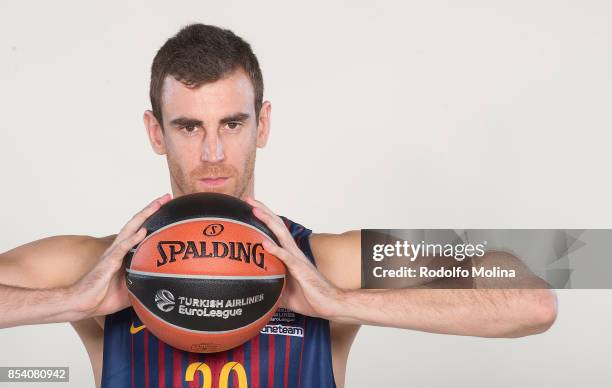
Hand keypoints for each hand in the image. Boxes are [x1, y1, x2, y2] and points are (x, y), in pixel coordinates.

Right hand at [70, 194, 171, 317]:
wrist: (82, 304)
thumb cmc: (102, 297)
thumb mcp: (131, 290)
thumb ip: (144, 282)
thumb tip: (163, 285)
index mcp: (123, 254)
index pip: (140, 231)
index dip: (152, 219)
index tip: (167, 208)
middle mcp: (118, 249)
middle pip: (136, 223)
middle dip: (151, 209)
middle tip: (167, 196)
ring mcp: (112, 254)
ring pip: (130, 229)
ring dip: (144, 216)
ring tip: (157, 204)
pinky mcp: (107, 263)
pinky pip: (121, 249)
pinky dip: (132, 239)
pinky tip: (143, 231)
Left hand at [246, 196, 344, 318]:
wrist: (330, 305)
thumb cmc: (311, 298)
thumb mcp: (285, 294)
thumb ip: (272, 289)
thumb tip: (256, 294)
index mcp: (290, 256)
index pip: (276, 232)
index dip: (265, 219)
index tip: (251, 208)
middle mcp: (294, 252)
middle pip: (277, 226)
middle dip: (264, 211)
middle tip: (249, 199)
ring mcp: (298, 259)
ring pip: (281, 235)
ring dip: (268, 221)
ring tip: (255, 210)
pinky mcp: (301, 270)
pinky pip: (286, 258)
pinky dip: (276, 249)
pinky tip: (265, 244)